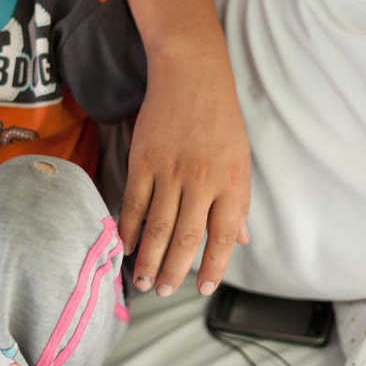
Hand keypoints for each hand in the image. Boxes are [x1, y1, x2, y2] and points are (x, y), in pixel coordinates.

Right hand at [119, 40, 250, 296]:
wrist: (192, 73)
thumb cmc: (221, 118)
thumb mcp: (240, 159)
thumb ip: (238, 202)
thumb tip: (241, 240)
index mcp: (232, 182)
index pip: (222, 237)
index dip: (213, 266)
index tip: (205, 288)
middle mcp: (202, 181)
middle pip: (186, 238)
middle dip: (175, 271)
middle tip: (165, 292)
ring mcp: (170, 171)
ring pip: (157, 227)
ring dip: (149, 258)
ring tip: (144, 281)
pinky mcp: (143, 160)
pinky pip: (134, 203)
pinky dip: (128, 228)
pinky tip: (125, 246)